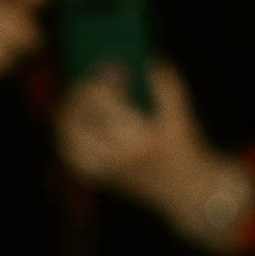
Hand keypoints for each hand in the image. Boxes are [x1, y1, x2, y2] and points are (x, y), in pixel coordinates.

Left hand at [53, 55, 254, 250]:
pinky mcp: (102, 180)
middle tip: (87, 81)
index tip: (113, 66)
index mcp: (136, 139)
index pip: (104, 102)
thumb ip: (167, 87)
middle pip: (77, 122)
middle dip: (79, 95)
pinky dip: (69, 141)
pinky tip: (74, 126)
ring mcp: (105, 171)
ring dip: (67, 119)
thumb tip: (148, 61)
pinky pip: (73, 159)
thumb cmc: (186, 152)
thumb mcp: (183, 118)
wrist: (187, 194)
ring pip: (69, 142)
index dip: (104, 79)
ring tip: (74, 101)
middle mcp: (115, 157)